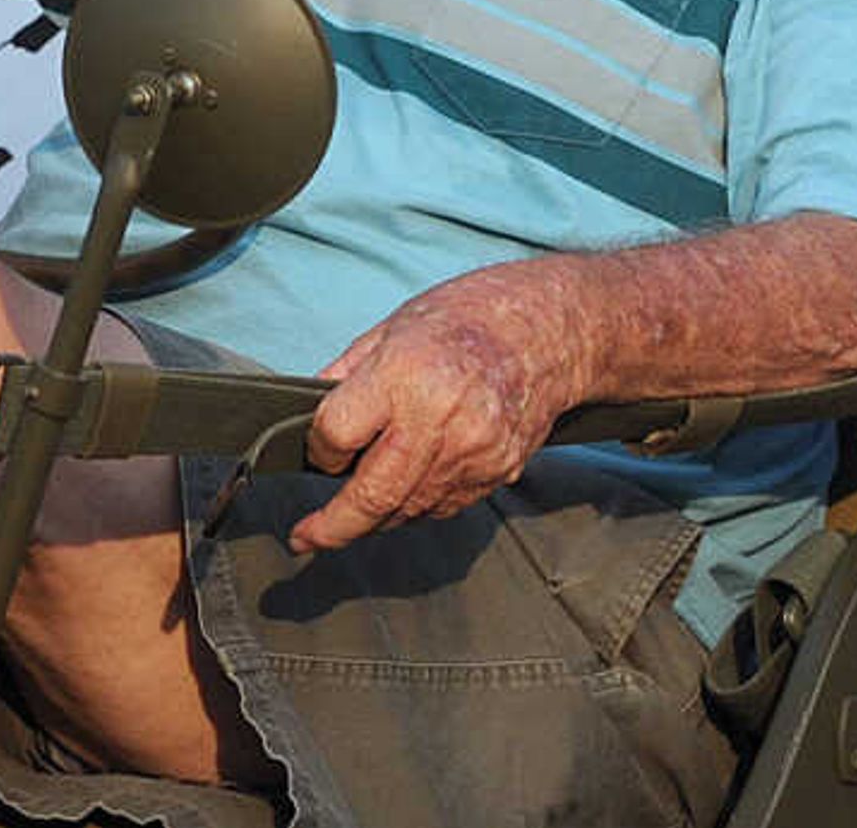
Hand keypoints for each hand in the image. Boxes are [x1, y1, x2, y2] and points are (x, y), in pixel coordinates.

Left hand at [292, 264, 588, 554]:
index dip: (319, 447)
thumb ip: (347, 376)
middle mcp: (439, 420)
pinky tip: (407, 487)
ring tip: (354, 512)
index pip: (337, 435)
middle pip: (372, 496)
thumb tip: (308, 418)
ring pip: (407, 511)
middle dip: (333, 527)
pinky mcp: (497, 473)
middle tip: (307, 538)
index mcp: (403, 374)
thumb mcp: (391, 328)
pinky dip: (416, 505)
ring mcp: (473, 453)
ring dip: (375, 518)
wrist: (550, 330)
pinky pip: (443, 506)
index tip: (317, 450)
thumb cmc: (468, 317)